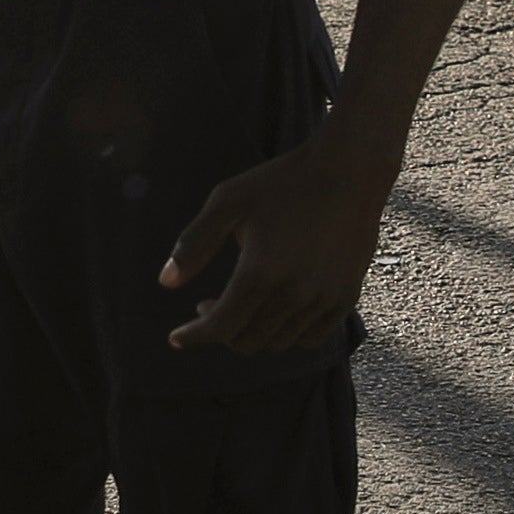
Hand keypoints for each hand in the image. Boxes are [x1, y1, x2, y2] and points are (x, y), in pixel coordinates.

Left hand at [159, 129, 394, 356]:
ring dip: (252, 333)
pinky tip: (275, 313)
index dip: (194, 336)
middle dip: (219, 331)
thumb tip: (165, 283)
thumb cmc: (282, 182)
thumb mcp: (228, 201)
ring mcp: (323, 300)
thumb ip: (193, 244)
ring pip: (277, 343)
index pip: (219, 327)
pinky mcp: (345, 298)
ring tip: (241, 305)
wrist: (348, 170)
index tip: (176, 338)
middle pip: (246, 341)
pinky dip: (286, 335)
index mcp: (259, 273)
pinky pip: (310, 338)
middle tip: (207, 306)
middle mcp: (293, 295)